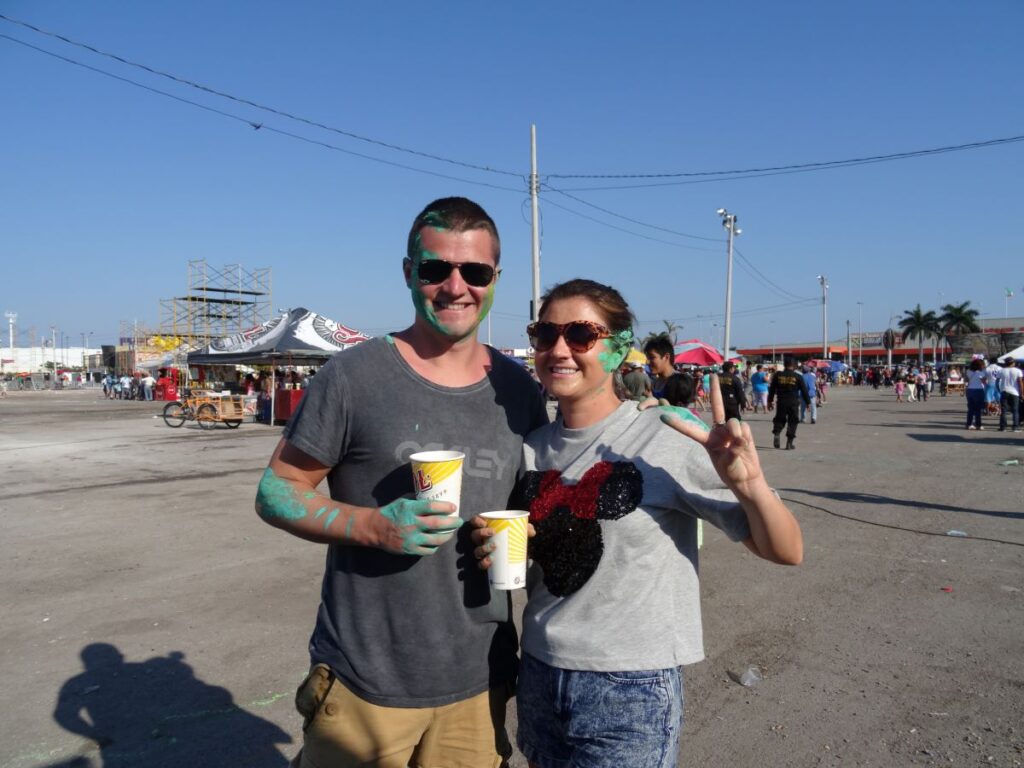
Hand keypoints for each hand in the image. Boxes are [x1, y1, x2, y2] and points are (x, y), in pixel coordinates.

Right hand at [375, 498, 460, 555]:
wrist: (374, 529)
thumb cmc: (391, 512)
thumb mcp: (402, 502)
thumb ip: (417, 502)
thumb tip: (435, 499)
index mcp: (410, 509)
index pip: (431, 507)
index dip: (445, 507)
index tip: (454, 507)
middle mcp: (412, 524)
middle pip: (438, 523)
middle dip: (452, 522)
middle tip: (459, 521)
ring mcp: (411, 538)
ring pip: (436, 539)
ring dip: (447, 535)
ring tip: (451, 532)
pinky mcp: (409, 550)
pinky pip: (428, 550)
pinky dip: (436, 546)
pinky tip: (437, 542)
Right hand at [469, 515, 534, 569]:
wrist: (517, 556)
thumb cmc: (514, 538)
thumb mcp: (521, 531)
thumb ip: (527, 528)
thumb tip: (531, 532)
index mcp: (487, 529)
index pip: (475, 522)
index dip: (476, 521)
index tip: (484, 522)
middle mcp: (482, 540)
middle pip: (474, 535)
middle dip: (481, 533)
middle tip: (493, 532)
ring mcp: (483, 552)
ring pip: (476, 550)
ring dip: (483, 548)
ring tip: (494, 547)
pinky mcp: (486, 563)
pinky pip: (480, 564)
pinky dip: (483, 563)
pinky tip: (490, 561)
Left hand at [658, 373, 764, 489]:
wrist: (747, 477)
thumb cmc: (732, 472)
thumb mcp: (728, 464)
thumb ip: (732, 451)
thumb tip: (738, 438)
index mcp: (707, 441)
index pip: (691, 430)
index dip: (678, 423)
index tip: (663, 416)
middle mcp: (718, 432)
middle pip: (716, 407)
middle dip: (715, 391)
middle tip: (712, 375)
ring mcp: (731, 430)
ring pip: (732, 422)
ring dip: (736, 434)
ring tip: (738, 447)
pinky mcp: (744, 431)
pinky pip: (744, 428)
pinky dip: (745, 437)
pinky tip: (745, 446)